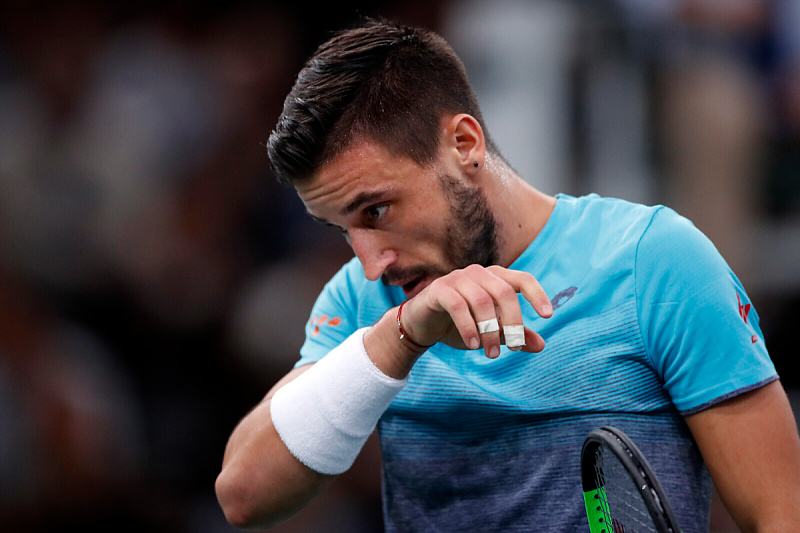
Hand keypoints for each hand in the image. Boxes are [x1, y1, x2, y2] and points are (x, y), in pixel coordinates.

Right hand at [399, 265, 550, 358]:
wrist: (421, 327)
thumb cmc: (459, 325)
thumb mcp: (490, 332)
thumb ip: (513, 335)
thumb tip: (541, 345)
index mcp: (494, 278)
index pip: (522, 279)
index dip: (537, 294)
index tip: (548, 316)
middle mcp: (478, 273)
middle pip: (504, 293)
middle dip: (513, 322)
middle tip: (515, 347)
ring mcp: (457, 279)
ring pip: (482, 301)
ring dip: (490, 330)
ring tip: (491, 354)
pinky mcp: (438, 290)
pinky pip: (458, 306)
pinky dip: (468, 327)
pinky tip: (473, 345)